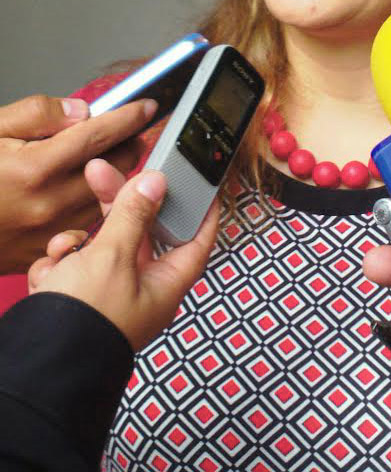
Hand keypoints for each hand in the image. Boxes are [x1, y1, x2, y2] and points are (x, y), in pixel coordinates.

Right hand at [0, 94, 154, 271]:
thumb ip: (37, 115)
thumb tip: (80, 112)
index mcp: (34, 167)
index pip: (100, 136)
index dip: (129, 118)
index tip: (148, 107)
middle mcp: (46, 203)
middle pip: (115, 169)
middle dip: (129, 146)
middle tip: (132, 131)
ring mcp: (47, 232)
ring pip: (106, 199)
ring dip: (117, 176)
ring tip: (115, 157)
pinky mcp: (43, 251)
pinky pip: (86, 224)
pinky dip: (96, 204)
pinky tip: (89, 190)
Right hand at [27, 168, 219, 350]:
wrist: (38, 367)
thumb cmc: (86, 322)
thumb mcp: (112, 258)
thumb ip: (133, 215)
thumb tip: (156, 183)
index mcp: (165, 283)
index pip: (196, 239)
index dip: (201, 209)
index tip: (200, 182)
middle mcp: (140, 288)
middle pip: (139, 231)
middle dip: (116, 206)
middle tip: (100, 174)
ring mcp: (107, 293)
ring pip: (100, 245)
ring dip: (78, 241)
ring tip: (65, 250)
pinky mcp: (77, 297)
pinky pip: (73, 265)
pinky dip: (59, 264)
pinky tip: (51, 276)